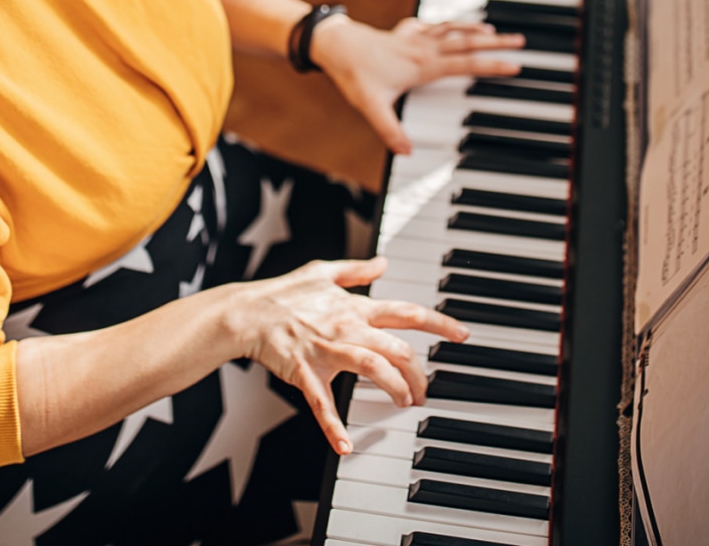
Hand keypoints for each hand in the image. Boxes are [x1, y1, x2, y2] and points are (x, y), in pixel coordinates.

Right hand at [235, 256, 467, 454]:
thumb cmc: (282, 293)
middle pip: (397, 348)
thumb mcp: (322, 271)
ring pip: (373, 368)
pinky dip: (334, 426)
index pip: (405, 312)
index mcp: (353, 306)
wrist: (247, 312)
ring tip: (404, 402)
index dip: (438, 323)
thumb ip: (356, 269)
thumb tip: (382, 262)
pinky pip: (322, 402)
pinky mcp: (305, 371)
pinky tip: (345, 445)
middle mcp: (346, 327)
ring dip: (395, 388)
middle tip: (425, 390)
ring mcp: (327, 350)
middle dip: (419, 373)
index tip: (461, 334)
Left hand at [311, 15, 524, 154]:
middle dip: (495, 42)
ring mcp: (414, 37)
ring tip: (495, 30)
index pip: (465, 64)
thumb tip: (405, 152)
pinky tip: (452, 24)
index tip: (515, 66)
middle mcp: (423, 47)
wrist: (334, 45)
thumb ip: (389, 130)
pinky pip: (434, 25)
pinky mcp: (404, 32)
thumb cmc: (353, 74)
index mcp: (422, 65)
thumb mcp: (370, 106)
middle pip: (467, 42)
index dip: (491, 65)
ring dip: (475, 28)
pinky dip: (449, 23)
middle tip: (520, 41)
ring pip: (453, 29)